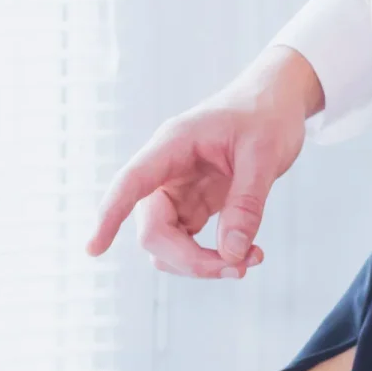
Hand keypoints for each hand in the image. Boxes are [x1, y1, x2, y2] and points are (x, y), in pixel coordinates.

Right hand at [86, 46, 321, 277]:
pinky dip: (215, 257)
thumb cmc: (267, 116)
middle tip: (238, 269)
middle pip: (154, 230)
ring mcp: (179, 191)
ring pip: (168, 244)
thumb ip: (247, 204)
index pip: (131, 182)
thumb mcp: (264, 156)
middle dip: (189, 259)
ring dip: (202, 264)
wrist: (279, 102)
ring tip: (251, 259)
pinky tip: (249, 253)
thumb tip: (232, 254)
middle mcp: (167, 171)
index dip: (110, 215)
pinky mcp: (195, 205)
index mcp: (173, 145)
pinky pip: (190, 243)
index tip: (92, 248)